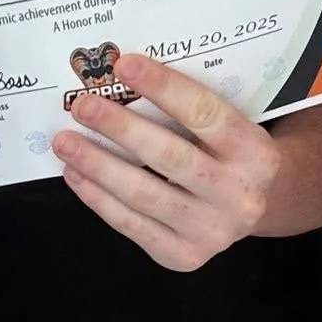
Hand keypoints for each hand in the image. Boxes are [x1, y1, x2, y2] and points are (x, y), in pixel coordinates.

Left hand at [53, 52, 280, 271]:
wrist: (254, 206)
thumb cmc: (228, 152)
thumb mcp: (229, 127)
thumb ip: (191, 108)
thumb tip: (122, 79)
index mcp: (257, 153)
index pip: (206, 114)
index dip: (164, 87)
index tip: (124, 65)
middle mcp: (240, 196)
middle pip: (171, 157)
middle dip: (121, 128)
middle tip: (83, 105)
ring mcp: (212, 231)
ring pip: (144, 195)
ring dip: (97, 164)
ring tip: (65, 141)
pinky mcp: (184, 256)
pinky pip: (132, 224)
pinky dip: (98, 197)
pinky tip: (75, 173)